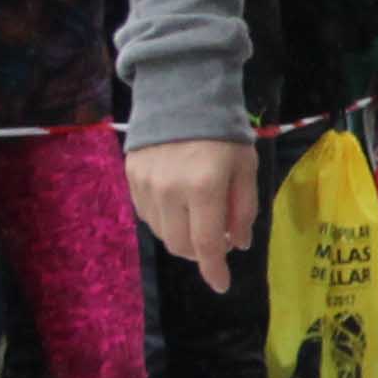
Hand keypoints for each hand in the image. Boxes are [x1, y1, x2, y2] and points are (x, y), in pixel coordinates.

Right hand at [131, 139, 260, 293]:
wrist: (181, 92)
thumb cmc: (223, 132)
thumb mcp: (245, 168)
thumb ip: (243, 209)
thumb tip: (238, 244)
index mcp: (204, 188)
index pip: (205, 244)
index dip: (214, 270)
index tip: (221, 285)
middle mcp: (169, 191)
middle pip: (180, 245)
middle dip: (200, 253)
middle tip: (216, 240)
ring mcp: (146, 185)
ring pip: (162, 233)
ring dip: (182, 236)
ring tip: (198, 217)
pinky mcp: (131, 177)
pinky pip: (148, 214)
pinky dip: (166, 219)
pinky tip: (178, 204)